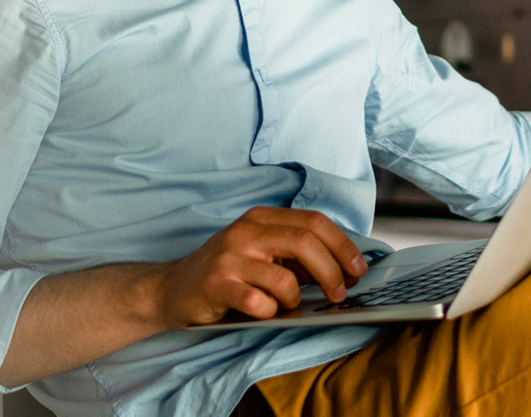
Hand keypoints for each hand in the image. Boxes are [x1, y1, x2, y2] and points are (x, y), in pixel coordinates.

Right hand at [153, 207, 369, 326]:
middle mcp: (246, 231)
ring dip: (295, 298)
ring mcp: (229, 257)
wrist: (172, 289)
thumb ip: (297, 255)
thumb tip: (343, 269)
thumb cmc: (226, 272)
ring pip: (284, 278)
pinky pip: (258, 302)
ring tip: (286, 304)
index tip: (358, 270)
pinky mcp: (215, 285)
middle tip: (340, 294)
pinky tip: (262, 311)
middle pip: (305, 243)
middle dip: (331, 272)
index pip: (315, 222)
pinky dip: (269, 312)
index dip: (343, 246)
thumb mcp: (263, 253)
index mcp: (262, 218)